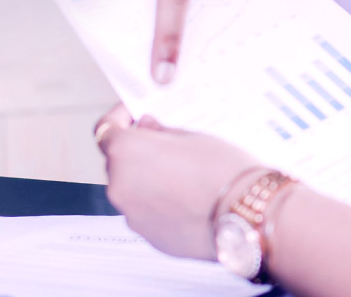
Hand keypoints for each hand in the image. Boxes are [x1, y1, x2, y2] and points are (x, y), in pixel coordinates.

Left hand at [94, 105, 259, 260]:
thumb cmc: (222, 171)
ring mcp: (132, 215)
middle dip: (137, 151)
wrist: (245, 214)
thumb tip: (147, 129)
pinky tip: (188, 198)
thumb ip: (160, 132)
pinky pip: (147, 212)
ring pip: (133, 189)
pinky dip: (160, 203)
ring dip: (149, 179)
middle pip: (118, 162)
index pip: (105, 129)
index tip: (132, 115)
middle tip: (166, 144)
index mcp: (126, 153)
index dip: (118, 118)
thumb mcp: (192, 136)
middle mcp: (120, 185)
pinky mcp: (148, 236)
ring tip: (184, 175)